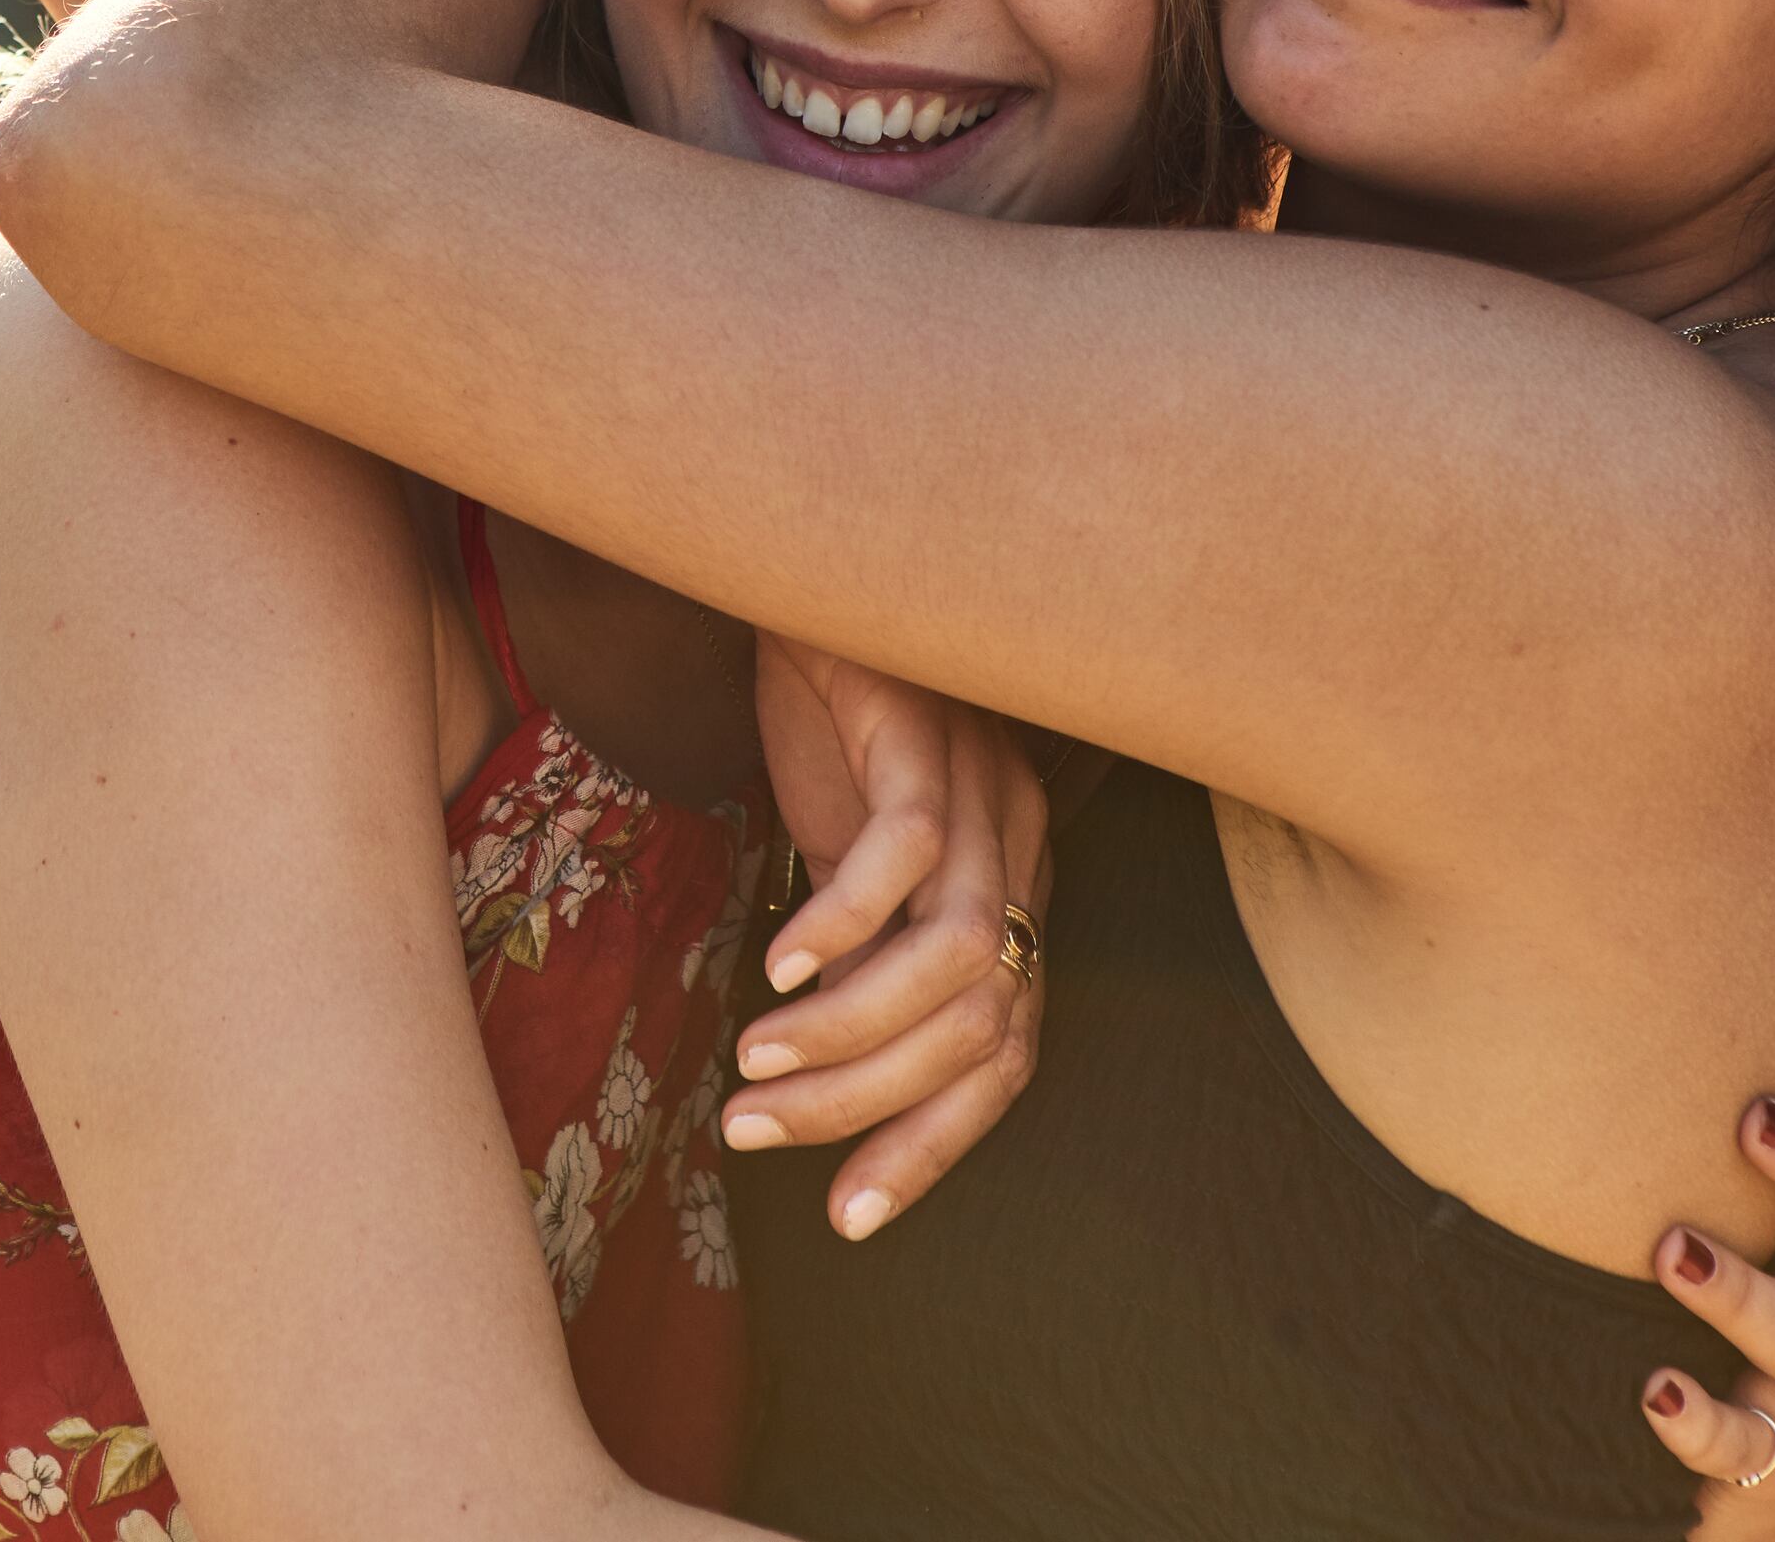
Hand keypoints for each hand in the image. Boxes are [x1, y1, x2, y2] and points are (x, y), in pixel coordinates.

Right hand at [727, 634, 1054, 1240]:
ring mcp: (986, 787)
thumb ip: (862, 942)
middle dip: (871, 1106)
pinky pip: (907, 849)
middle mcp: (1021, 846)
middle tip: (758, 1133)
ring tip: (753, 1064)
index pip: (1011, 1056)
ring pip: (958, 958)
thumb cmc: (831, 711)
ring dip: (849, 1033)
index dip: (936, 1145)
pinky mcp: (928, 729)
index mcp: (1013, 888)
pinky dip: (844, 921)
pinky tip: (776, 956)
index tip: (846, 1215)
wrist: (810, 560)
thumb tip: (810, 1063)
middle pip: (987, 1025)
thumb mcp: (851, 846)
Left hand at [1647, 960, 1774, 1536]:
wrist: (1730, 1473)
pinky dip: (1703, 1418)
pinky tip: (1656, 1388)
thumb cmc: (1715, 1296)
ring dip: (1743, 1291)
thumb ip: (1690, 1113)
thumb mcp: (1722, 1200)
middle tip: (1756, 1118)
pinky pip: (1747, 1442)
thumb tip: (1576, 970)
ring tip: (1671, 1248)